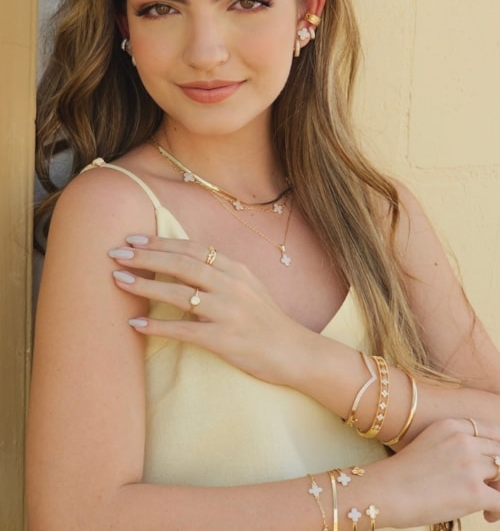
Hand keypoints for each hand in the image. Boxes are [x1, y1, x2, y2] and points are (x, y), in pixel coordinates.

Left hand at [109, 236, 308, 383]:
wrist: (294, 352)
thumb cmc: (266, 320)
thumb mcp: (248, 286)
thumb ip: (220, 273)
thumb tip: (185, 262)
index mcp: (236, 269)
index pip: (193, 249)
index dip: (161, 242)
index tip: (133, 238)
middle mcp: (232, 285)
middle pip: (182, 264)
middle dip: (147, 257)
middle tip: (116, 253)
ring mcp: (228, 312)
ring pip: (180, 293)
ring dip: (146, 285)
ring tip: (118, 280)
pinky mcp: (224, 339)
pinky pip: (185, 330)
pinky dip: (158, 326)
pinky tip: (136, 324)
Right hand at [379, 418, 499, 526]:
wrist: (385, 491)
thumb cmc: (402, 474)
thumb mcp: (429, 443)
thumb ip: (455, 445)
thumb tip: (482, 464)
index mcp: (451, 425)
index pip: (493, 430)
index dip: (498, 448)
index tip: (494, 464)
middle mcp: (463, 440)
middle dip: (498, 473)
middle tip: (491, 489)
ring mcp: (470, 464)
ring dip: (498, 492)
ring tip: (488, 507)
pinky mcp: (475, 491)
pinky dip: (499, 511)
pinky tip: (487, 515)